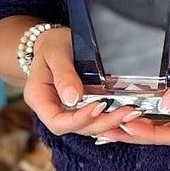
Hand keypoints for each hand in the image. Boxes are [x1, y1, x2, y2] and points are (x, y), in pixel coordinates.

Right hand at [23, 27, 141, 139]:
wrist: (52, 42)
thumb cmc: (51, 45)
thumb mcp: (55, 53)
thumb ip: (63, 75)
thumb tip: (73, 98)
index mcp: (39, 99)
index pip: (57, 121)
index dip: (78, 119)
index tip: (98, 106)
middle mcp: (52, 110)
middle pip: (75, 128)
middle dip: (101, 122)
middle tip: (124, 112)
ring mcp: (66, 111)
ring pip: (87, 126)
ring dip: (109, 123)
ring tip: (130, 113)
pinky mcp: (79, 108)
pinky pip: (93, 119)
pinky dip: (109, 119)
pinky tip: (125, 116)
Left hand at [104, 34, 169, 146]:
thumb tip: (166, 106)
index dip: (152, 133)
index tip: (129, 127)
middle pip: (167, 134)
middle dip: (139, 134)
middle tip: (110, 130)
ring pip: (165, 126)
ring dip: (140, 126)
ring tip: (113, 124)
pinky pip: (167, 114)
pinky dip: (149, 114)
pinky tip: (131, 111)